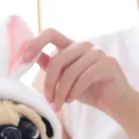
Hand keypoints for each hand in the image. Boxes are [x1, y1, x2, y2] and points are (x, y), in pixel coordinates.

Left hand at [18, 28, 132, 114]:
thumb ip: (52, 67)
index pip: (50, 33)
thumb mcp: (66, 80)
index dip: (35, 43)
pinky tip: (72, 100)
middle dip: (50, 82)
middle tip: (48, 100)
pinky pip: (84, 77)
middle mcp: (84, 45)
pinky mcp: (108, 63)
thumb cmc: (90, 91)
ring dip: (62, 91)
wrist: (115, 103)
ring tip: (60, 104)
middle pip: (58, 59)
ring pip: (70, 71)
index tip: (23, 59)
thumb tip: (34, 57)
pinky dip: (75, 91)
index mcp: (72, 46)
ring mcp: (97, 53)